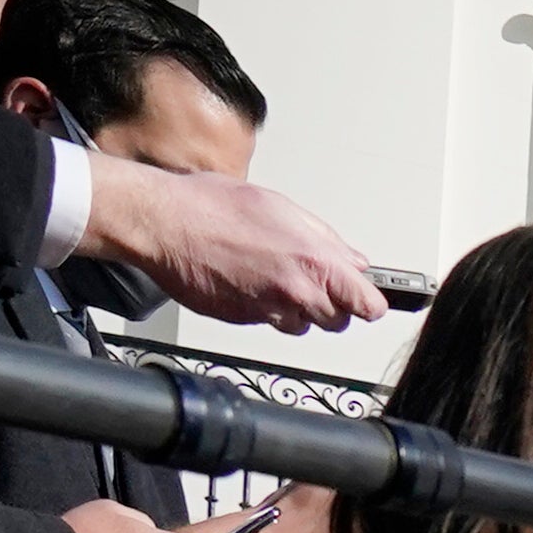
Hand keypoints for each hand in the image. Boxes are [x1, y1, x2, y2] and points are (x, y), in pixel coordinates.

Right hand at [78, 161, 385, 332]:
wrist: (163, 223)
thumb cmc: (213, 206)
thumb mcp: (282, 208)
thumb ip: (325, 239)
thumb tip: (354, 260)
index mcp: (317, 263)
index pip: (369, 306)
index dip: (366, 302)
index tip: (363, 297)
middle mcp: (298, 293)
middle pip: (338, 321)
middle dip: (329, 304)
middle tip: (308, 279)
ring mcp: (270, 311)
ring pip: (303, 325)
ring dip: (295, 308)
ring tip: (270, 275)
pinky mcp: (244, 320)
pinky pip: (268, 322)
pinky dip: (264, 308)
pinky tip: (247, 280)